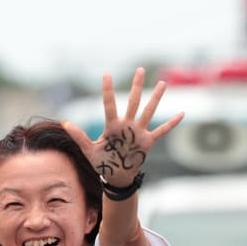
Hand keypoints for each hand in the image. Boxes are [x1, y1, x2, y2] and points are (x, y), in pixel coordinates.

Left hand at [63, 67, 183, 187]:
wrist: (115, 176)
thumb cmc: (101, 162)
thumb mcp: (89, 150)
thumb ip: (79, 136)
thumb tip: (65, 122)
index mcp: (112, 126)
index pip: (109, 105)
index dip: (107, 90)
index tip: (106, 74)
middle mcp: (126, 125)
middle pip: (132, 102)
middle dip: (136, 86)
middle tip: (139, 69)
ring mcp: (138, 132)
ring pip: (148, 111)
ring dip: (155, 98)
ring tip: (161, 83)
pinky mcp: (147, 141)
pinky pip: (161, 131)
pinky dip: (171, 124)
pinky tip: (181, 114)